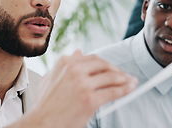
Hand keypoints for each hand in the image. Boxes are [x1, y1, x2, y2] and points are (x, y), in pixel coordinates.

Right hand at [8, 50, 136, 127]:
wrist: (40, 123)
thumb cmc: (45, 105)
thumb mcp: (51, 78)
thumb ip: (65, 64)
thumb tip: (78, 51)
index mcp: (65, 62)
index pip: (93, 58)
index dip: (106, 64)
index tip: (112, 69)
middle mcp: (74, 70)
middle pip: (104, 65)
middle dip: (117, 70)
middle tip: (124, 76)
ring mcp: (83, 84)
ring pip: (111, 77)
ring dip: (125, 79)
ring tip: (131, 82)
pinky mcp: (90, 100)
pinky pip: (113, 92)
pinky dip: (125, 90)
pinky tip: (130, 89)